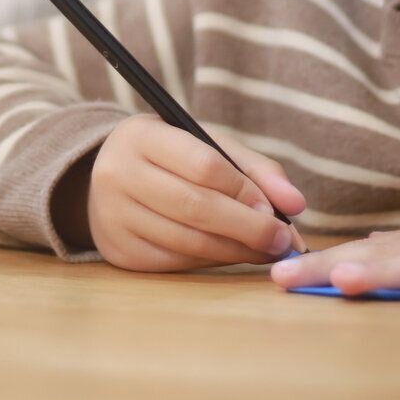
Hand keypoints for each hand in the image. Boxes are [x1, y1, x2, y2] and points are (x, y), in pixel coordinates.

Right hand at [71, 114, 307, 271]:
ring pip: (188, 241)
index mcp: (141, 136)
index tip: (279, 211)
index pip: (203, 165)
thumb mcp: (206, 144)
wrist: (104, 179)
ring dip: (236, 251)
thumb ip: (254, 169)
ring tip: (267, 251)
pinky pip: (177, 262)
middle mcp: (118, 175)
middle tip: (283, 241)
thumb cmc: (168, 158)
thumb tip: (295, 204)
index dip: (245, 191)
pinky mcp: (120, 252)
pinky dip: (213, 261)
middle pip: (195, 207)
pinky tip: (233, 254)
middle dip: (248, 228)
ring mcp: (114, 217)